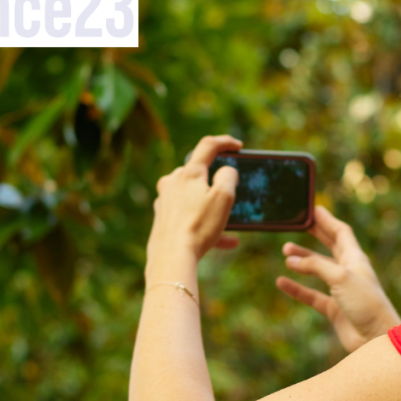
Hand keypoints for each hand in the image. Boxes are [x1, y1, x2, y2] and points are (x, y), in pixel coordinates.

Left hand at [147, 135, 243, 262]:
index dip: (225, 142)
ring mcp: (165, 201)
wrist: (171, 258)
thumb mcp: (223, 198)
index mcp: (188, 173)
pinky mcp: (163, 219)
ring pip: (195, 199)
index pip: (207, 146)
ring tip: (233, 226)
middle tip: (231, 191)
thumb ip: (228, 177)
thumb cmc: (199, 226)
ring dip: (214, 209)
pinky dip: (206, 225)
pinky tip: (227, 241)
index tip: (238, 146)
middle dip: (216, 182)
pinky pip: (189, 217)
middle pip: (198, 174)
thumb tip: (226, 170)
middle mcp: (172, 183)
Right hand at [276, 205, 400, 352]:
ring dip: (303, 260)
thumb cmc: (366, 304)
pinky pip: (311, 294)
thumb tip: (291, 260)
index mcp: (356, 259)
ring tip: (285, 252)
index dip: (328, 220)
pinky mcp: (334, 308)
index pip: (341, 233)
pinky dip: (297, 288)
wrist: (376, 338)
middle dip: (315, 235)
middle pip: (330, 247)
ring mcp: (341, 290)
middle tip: (298, 224)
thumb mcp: (340, 277)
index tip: (314, 209)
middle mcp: (349, 272)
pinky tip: (282, 282)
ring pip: (318, 270)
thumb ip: (315, 266)